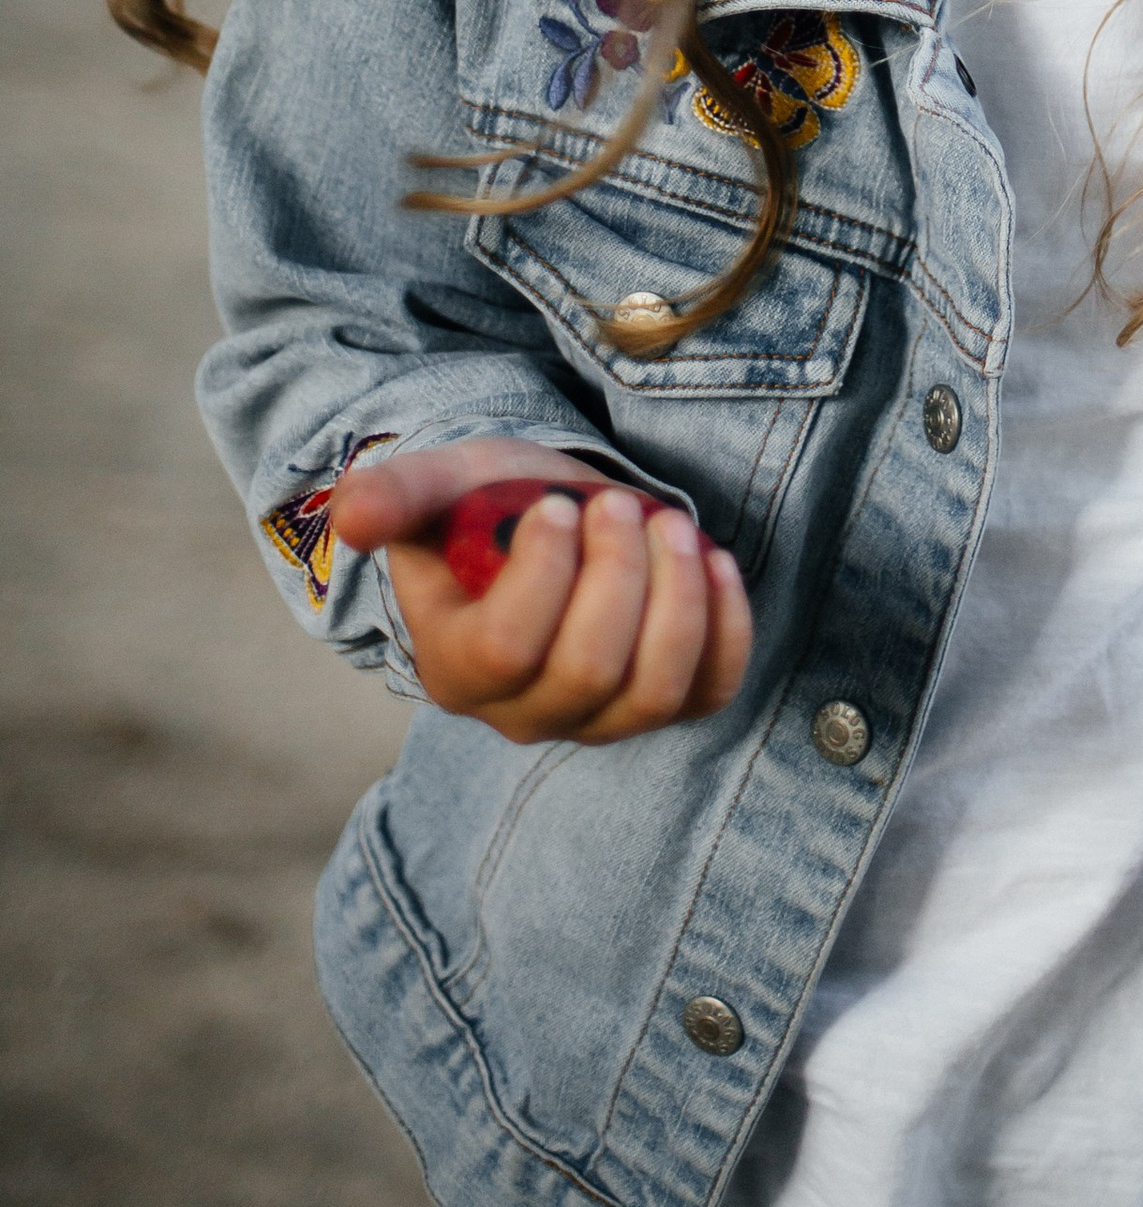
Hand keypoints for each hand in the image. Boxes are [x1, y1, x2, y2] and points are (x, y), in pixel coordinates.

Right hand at [328, 439, 751, 743]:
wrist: (548, 521)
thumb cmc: (487, 506)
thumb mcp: (437, 486)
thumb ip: (393, 497)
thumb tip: (352, 520)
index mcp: (456, 668)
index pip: (506, 648)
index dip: (544, 574)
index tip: (559, 506)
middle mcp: (526, 713)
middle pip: (589, 670)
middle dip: (618, 574)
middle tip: (619, 504)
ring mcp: (600, 720)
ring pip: (653, 691)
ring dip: (677, 598)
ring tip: (671, 524)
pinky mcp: (667, 704)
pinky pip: (710, 692)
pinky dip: (725, 625)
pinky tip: (713, 559)